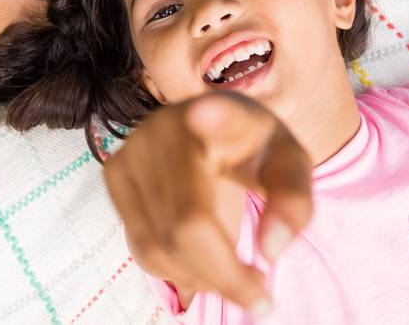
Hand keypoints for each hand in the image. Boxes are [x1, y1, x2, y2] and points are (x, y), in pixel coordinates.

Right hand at [103, 93, 312, 314]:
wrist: (212, 127)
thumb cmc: (254, 151)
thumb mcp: (289, 167)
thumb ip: (294, 202)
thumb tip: (270, 251)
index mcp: (224, 114)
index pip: (218, 115)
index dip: (212, 116)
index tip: (202, 114)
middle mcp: (167, 127)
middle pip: (188, 225)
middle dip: (226, 276)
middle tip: (260, 294)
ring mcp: (132, 151)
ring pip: (159, 246)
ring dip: (202, 280)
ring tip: (236, 275)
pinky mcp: (114, 174)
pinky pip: (142, 247)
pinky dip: (176, 272)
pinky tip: (203, 263)